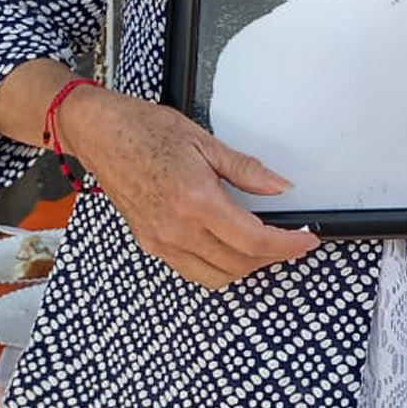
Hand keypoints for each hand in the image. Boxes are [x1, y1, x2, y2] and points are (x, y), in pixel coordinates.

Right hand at [56, 87, 318, 287]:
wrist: (100, 134)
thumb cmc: (146, 130)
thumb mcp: (205, 142)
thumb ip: (247, 171)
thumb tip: (281, 187)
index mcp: (195, 201)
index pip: (253, 241)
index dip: (286, 246)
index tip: (306, 241)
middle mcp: (175, 229)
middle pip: (238, 265)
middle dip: (272, 257)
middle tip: (291, 239)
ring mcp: (159, 241)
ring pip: (214, 277)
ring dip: (245, 267)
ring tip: (264, 244)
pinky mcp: (149, 244)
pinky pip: (191, 270)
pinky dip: (218, 266)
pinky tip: (230, 245)